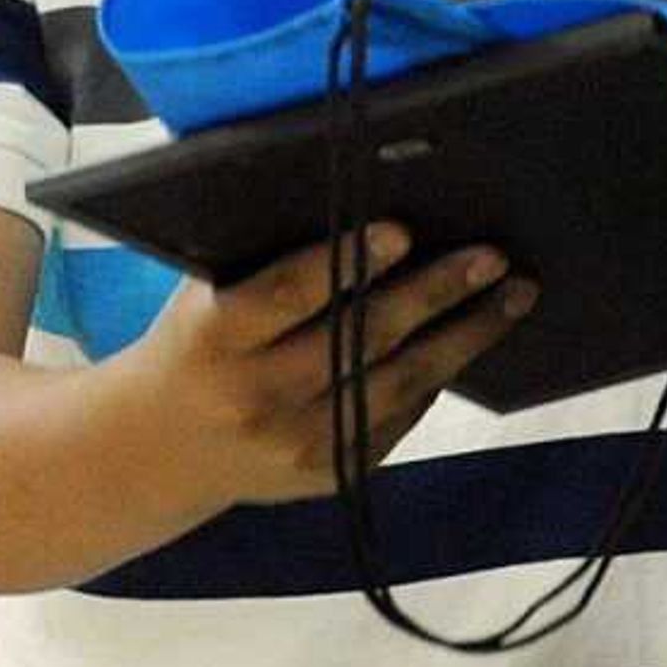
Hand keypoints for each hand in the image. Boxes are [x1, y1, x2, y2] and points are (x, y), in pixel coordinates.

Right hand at [107, 223, 534, 511]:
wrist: (152, 454)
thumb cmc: (195, 344)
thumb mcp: (204, 296)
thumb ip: (266, 256)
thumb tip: (360, 190)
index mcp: (214, 340)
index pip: (285, 295)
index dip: (345, 262)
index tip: (403, 230)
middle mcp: (254, 398)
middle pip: (358, 340)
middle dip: (434, 293)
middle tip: (492, 255)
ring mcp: (293, 447)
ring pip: (396, 385)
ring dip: (464, 337)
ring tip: (514, 293)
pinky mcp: (326, 477)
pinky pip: (397, 421)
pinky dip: (437, 378)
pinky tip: (472, 340)